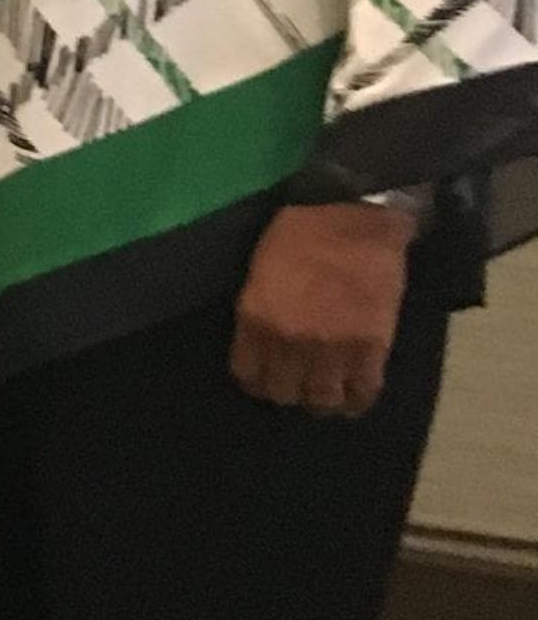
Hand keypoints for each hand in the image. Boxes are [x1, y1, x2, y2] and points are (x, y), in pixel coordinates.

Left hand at [229, 201, 413, 415]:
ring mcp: (333, 347)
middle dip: (287, 392)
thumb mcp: (258, 269)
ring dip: (322, 401)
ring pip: (323, 400)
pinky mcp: (372, 348)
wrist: (357, 218)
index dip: (256, 381)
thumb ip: (256, 310)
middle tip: (296, 383)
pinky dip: (356, 401)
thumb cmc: (301, 232)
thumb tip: (258, 342)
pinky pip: (363, 392)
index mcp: (256, 317)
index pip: (248, 375)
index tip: (265, 377)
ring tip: (325, 393)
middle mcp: (290, 340)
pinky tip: (352, 397)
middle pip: (284, 394)